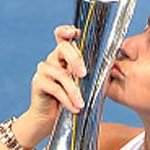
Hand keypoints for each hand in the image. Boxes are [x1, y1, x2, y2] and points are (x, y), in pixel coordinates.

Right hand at [20, 26, 87, 141]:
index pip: (61, 36)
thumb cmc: (71, 100)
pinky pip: (55, 88)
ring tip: (81, 103)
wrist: (49, 119)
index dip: (66, 31)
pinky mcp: (38, 82)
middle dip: (75, 60)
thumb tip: (111, 66)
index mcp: (64, 56)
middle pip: (62, 48)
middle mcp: (52, 59)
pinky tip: (74, 108)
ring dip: (74, 90)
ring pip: (61, 73)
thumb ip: (93, 74)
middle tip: (84, 74)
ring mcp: (43, 70)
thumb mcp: (84, 85)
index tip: (75, 32)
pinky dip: (67, 99)